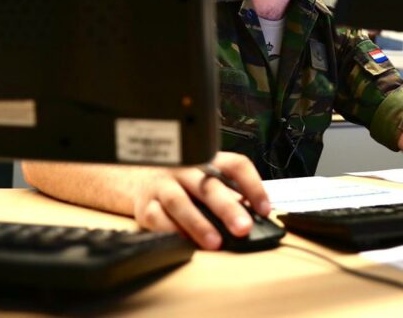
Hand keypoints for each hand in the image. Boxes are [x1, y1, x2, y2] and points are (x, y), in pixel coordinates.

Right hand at [130, 151, 269, 249]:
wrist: (137, 177)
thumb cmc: (182, 182)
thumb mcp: (207, 179)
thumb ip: (229, 195)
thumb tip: (255, 219)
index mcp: (207, 160)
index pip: (236, 165)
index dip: (253, 185)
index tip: (265, 209)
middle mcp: (185, 169)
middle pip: (208, 185)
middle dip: (227, 208)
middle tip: (244, 228)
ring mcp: (163, 185)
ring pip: (179, 201)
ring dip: (199, 224)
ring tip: (215, 242)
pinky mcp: (145, 204)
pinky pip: (157, 218)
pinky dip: (171, 231)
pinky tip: (184, 242)